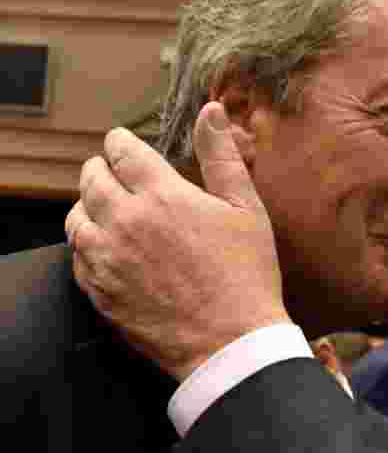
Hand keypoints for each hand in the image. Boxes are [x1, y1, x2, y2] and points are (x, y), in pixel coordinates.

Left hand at [67, 102, 289, 380]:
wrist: (230, 342)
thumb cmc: (246, 274)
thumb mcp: (246, 208)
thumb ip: (221, 156)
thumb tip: (211, 110)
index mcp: (162, 195)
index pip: (122, 151)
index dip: (121, 142)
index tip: (123, 144)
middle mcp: (124, 222)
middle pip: (91, 179)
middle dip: (101, 169)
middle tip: (114, 172)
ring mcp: (106, 259)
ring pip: (75, 217)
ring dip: (89, 206)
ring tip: (107, 209)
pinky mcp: (99, 291)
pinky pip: (77, 257)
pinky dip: (87, 245)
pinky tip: (108, 248)